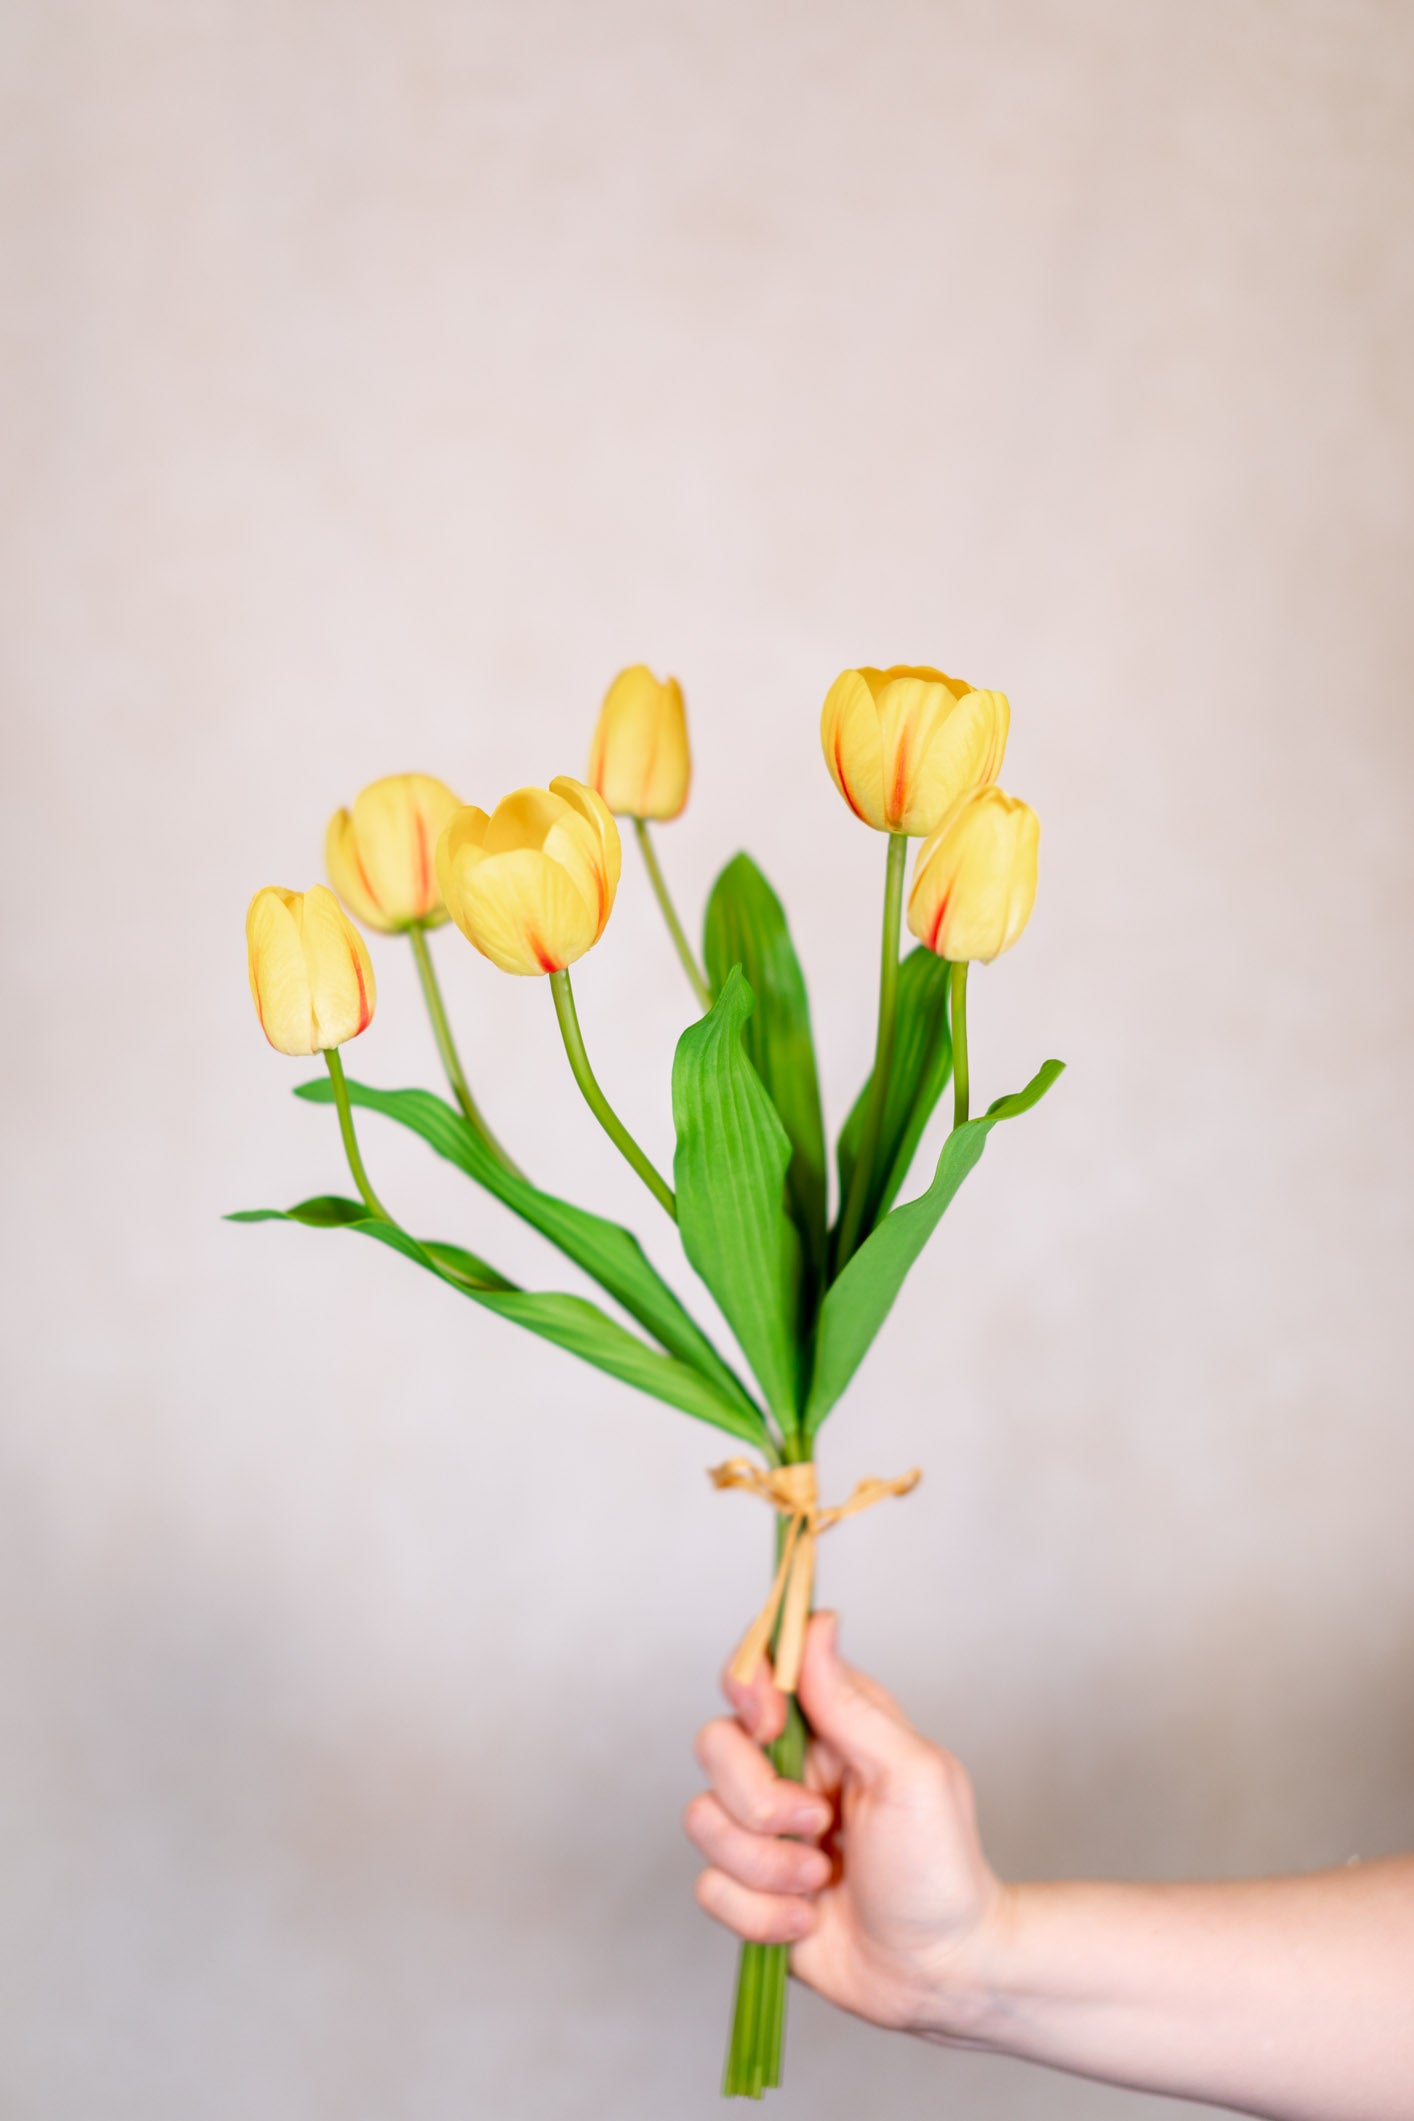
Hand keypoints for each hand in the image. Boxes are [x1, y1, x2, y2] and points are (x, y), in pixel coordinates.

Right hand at [684, 1610, 1010, 2039]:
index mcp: (828, 1726)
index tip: (767, 1719)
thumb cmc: (941, 1866)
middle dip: (760, 1798)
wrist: (940, 1973)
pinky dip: (761, 1914)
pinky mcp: (748, 1890)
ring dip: (768, 1864)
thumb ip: (851, 1702)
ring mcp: (763, 1831)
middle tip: (819, 1823)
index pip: (756, 1670)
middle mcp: (787, 1770)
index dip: (746, 1685)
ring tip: (823, 1880)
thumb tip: (818, 1622)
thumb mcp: (909, 1773)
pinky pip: (710, 1887)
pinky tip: (807, 1920)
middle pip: (713, 1744)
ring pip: (702, 1820)